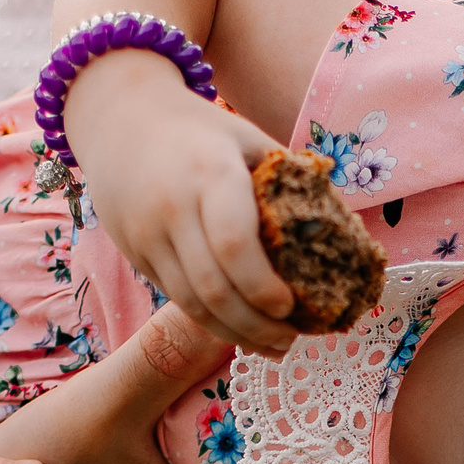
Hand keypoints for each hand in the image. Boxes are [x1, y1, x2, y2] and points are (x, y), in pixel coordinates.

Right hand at [64, 55, 298, 353]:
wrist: (119, 117)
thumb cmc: (199, 130)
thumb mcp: (246, 136)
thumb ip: (289, 178)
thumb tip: (343, 225)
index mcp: (210, 173)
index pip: (234, 245)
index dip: (263, 286)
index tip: (290, 307)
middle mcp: (172, 208)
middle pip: (214, 288)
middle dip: (256, 325)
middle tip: (290, 340)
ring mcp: (147, 235)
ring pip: (192, 304)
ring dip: (235, 334)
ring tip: (271, 345)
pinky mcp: (135, 254)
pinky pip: (176, 298)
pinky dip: (210, 322)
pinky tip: (239, 330)